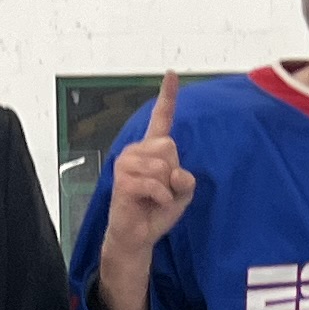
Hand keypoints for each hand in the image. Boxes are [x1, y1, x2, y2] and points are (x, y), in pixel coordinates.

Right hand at [90, 69, 196, 309]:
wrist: (137, 236)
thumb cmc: (157, 212)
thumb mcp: (181, 194)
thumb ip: (185, 179)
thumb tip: (176, 173)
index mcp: (151, 149)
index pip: (161, 118)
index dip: (167, 96)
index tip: (172, 73)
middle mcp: (136, 151)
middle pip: (169, 146)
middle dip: (174, 171)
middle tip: (163, 190)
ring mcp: (126, 163)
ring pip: (163, 166)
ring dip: (167, 188)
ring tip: (155, 198)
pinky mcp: (123, 180)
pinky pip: (156, 184)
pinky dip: (161, 198)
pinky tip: (152, 204)